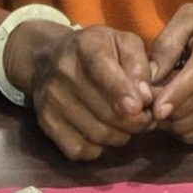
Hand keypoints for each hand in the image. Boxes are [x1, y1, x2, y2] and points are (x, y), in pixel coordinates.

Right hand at [11, 21, 154, 160]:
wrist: (50, 58)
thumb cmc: (98, 51)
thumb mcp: (124, 43)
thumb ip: (140, 65)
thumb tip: (146, 97)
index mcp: (87, 45)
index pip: (102, 69)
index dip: (122, 92)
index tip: (138, 108)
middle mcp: (64, 71)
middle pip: (106, 110)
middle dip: (135, 121)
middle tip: (146, 119)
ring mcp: (52, 98)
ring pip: (97, 133)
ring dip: (121, 136)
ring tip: (128, 126)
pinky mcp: (46, 121)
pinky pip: (78, 149)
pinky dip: (97, 149)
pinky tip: (104, 134)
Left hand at [146, 3, 192, 143]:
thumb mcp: (190, 17)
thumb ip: (167, 43)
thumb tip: (149, 77)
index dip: (175, 96)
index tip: (156, 109)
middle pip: (190, 107)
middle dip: (161, 109)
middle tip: (146, 99)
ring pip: (190, 126)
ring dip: (168, 121)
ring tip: (160, 103)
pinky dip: (180, 129)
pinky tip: (176, 112)